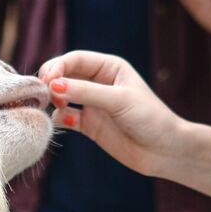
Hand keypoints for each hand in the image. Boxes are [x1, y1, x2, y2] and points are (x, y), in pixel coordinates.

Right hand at [38, 51, 185, 176]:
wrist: (165, 151)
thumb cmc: (150, 118)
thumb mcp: (118, 100)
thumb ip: (85, 92)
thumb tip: (53, 85)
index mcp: (109, 67)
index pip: (75, 59)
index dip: (58, 66)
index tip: (48, 80)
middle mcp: (98, 82)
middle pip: (64, 75)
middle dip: (51, 81)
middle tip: (45, 93)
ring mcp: (92, 104)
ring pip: (61, 95)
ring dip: (52, 99)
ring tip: (54, 106)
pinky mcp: (89, 125)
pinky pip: (64, 117)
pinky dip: (59, 118)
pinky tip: (65, 122)